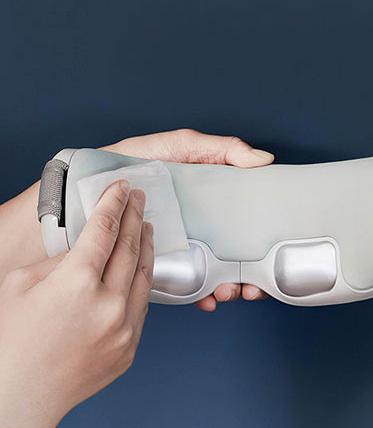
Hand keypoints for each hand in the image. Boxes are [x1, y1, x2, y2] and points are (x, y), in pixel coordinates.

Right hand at [0, 181, 152, 427]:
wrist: (18, 398)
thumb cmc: (10, 342)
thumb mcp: (22, 286)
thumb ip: (60, 261)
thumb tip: (87, 248)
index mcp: (75, 285)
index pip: (103, 230)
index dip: (114, 204)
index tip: (122, 188)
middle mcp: (107, 305)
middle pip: (130, 248)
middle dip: (135, 217)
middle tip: (139, 199)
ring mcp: (124, 328)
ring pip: (145, 275)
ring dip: (146, 246)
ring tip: (146, 226)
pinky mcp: (130, 346)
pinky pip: (142, 304)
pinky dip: (141, 280)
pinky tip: (139, 267)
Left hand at [103, 128, 272, 310]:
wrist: (92, 181)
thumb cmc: (138, 159)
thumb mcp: (183, 147)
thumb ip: (222, 150)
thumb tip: (263, 159)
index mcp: (210, 203)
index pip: (243, 229)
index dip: (258, 248)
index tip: (268, 263)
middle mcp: (199, 227)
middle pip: (232, 258)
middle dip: (245, 278)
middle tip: (248, 286)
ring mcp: (179, 246)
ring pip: (212, 275)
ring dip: (226, 288)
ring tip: (226, 291)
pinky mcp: (158, 260)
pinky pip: (181, 283)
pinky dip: (197, 295)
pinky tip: (204, 298)